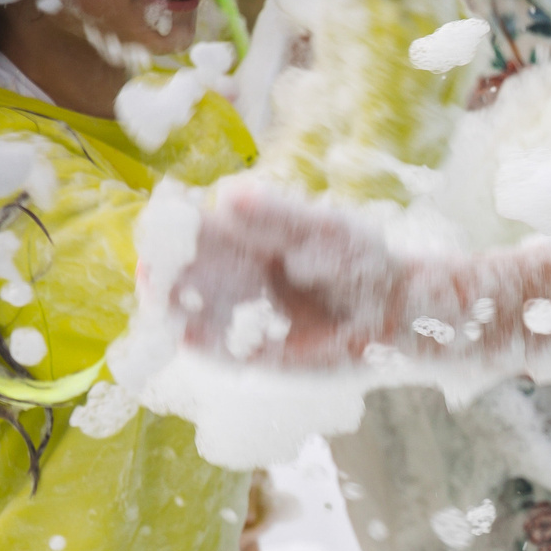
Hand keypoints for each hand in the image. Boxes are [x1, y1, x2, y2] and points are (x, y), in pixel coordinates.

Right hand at [173, 184, 418, 370]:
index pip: (198, 232)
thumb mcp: (325, 233)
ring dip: (174, 306)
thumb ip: (280, 219)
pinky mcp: (256, 354)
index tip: (162, 223)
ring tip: (159, 294)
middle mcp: (236, 278)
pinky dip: (202, 343)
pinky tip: (183, 332)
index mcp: (247, 240)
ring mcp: (242, 317)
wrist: (398, 313)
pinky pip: (221, 351)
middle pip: (187, 273)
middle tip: (153, 263)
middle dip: (167, 269)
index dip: (175, 227)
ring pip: (195, 312)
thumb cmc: (362, 261)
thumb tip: (229, 196)